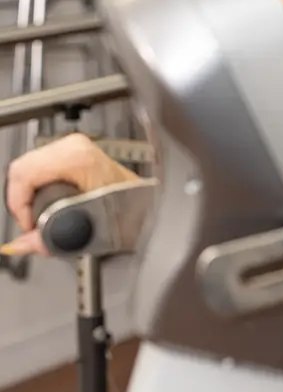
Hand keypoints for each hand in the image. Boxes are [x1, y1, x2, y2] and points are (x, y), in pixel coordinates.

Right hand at [2, 134, 140, 255]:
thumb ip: (48, 238)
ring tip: (43, 215)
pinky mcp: (77, 151)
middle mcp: (75, 147)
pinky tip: (50, 202)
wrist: (152, 201)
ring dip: (31, 194)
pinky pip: (42, 165)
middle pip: (24, 169)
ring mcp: (76, 146)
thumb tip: (20, 245)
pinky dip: (40, 186)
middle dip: (25, 200)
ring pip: (31, 166)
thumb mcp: (87, 227)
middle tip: (34, 223)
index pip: (23, 173)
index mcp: (77, 157)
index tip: (29, 224)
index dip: (20, 204)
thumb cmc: (133, 208)